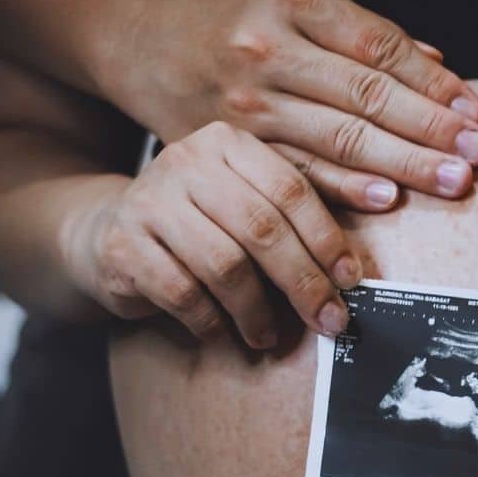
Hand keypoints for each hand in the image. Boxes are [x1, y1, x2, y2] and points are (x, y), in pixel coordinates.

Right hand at [66, 121, 359, 346]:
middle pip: (263, 229)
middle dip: (304, 282)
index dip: (327, 239)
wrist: (107, 233)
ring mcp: (149, 200)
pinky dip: (212, 321)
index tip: (352, 280)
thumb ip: (300, 215)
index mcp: (228, 142)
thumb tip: (370, 240)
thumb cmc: (201, 224)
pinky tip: (224, 331)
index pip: (292, 190)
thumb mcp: (248, 203)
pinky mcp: (122, 244)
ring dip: (257, 311)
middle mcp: (186, 160)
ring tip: (269, 334)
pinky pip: (184, 293)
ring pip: (225, 264)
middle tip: (329, 320)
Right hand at [103, 0, 477, 211]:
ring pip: (339, 138)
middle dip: (430, 128)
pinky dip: (347, 188)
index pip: (378, 46)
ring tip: (450, 180)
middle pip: (366, 95)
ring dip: (403, 163)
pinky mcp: (234, 146)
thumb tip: (438, 68)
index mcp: (291, 1)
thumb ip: (363, 34)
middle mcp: (267, 50)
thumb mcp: (295, 1)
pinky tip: (386, 198)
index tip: (471, 111)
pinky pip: (299, 172)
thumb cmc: (238, 21)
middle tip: (474, 153)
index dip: (431, 83)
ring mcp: (247, 102)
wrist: (149, 44)